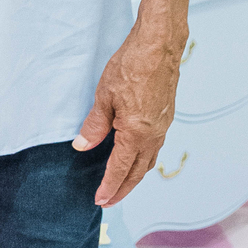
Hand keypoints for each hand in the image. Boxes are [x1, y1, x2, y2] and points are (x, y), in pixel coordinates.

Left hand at [73, 19, 181, 207]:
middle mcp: (154, 135)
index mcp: (137, 134)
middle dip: (122, 189)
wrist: (159, 46)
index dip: (109, 187)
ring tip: (120, 184)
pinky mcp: (165, 117)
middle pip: (138, 172)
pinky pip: (154, 147)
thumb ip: (94, 126)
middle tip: (108, 201)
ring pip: (148, 161)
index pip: (120, 169)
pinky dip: (142, 159)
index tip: (100, 199)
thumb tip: (82, 146)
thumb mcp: (105, 97)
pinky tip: (133, 155)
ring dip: (133, 176)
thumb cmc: (132, 67)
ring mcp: (162, 127)